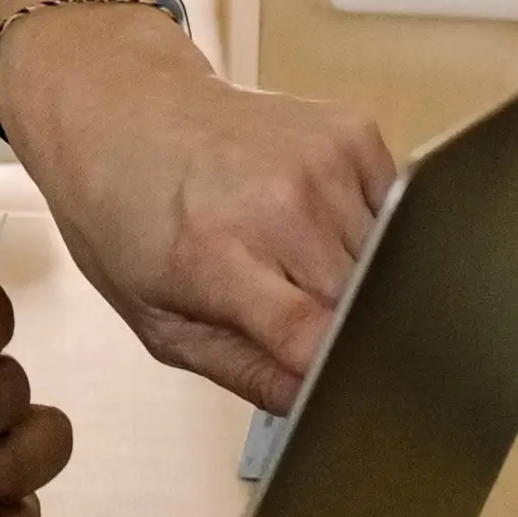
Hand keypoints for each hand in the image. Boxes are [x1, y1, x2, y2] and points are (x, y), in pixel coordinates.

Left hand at [0, 0, 393, 409]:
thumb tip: (314, 404)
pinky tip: (313, 221)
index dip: (333, 377)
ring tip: (295, 264)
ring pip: (389, 261)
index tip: (331, 389)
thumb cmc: (127, 218)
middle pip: (363, 306)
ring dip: (358, 280)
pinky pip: (395, 210)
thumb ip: (243, 370)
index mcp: (218, 256)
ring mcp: (323, 160)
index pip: (316, 340)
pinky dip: (369, 231)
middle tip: (303, 327)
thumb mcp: (159, 320)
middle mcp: (280, 202)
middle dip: (347, 332)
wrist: (123, 112)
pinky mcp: (353, 131)